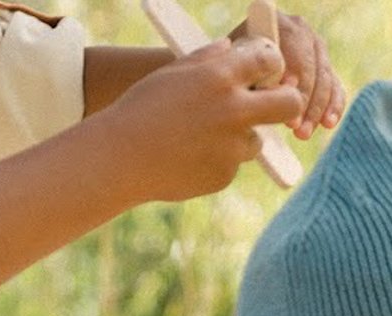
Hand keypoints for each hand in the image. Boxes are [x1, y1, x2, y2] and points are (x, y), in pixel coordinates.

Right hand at [103, 38, 304, 203]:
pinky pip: (228, 168)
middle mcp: (234, 110)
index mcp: (222, 76)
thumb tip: (231, 49)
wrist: (115, 161)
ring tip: (198, 143)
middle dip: (287, 102)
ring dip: (237, 140)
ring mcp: (230, 147)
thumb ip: (207, 59)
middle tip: (272, 107)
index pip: (272, 61)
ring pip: (254, 142)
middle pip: (289, 104)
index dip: (270, 67)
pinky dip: (212, 165)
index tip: (263, 75)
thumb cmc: (137, 113)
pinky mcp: (221, 176)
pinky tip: (184, 162)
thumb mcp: (171, 75)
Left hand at [228, 10, 345, 138]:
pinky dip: (333, 106)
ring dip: (315, 108)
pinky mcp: (323, 70)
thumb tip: (263, 90)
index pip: (290, 42)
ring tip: (301, 133)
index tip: (286, 88)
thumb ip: (246, 74)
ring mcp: (314, 51)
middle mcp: (299, 32)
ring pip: (323, 78)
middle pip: (310, 62)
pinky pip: (334, 87)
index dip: (291, 64)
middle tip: (292, 123)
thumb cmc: (226, 76)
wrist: (233, 77)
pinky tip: (327, 124)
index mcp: (274, 26)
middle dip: (303, 95)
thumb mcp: (230, 71)